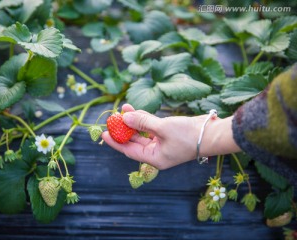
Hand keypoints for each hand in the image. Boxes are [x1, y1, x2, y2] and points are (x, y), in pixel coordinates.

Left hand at [102, 104, 240, 169]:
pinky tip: (136, 110)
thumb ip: (142, 122)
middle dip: (124, 128)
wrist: (213, 133)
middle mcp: (157, 152)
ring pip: (142, 132)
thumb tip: (124, 117)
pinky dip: (144, 119)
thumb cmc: (189, 135)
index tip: (103, 134)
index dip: (115, 142)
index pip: (129, 150)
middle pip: (134, 141)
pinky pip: (151, 127)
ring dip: (134, 120)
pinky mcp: (168, 134)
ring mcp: (163, 143)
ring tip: (124, 108)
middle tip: (112, 118)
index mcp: (154, 158)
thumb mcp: (163, 128)